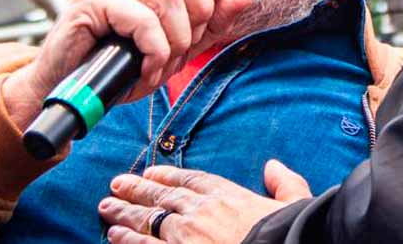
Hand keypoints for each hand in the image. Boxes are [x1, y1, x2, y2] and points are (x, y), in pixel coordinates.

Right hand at [2, 0, 256, 129]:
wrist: (71, 90)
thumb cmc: (122, 62)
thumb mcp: (178, 41)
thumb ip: (213, 18)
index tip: (212, 2)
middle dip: (198, 14)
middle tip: (184, 47)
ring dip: (175, 42)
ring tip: (161, 64)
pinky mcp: (90, 0)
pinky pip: (144, 20)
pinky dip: (155, 52)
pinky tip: (145, 69)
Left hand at [99, 160, 312, 242]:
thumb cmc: (287, 233)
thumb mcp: (295, 203)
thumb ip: (284, 183)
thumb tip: (273, 166)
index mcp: (228, 196)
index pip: (192, 180)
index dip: (170, 174)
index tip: (152, 171)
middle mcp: (201, 211)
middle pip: (162, 196)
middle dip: (137, 190)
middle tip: (116, 183)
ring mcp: (184, 236)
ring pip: (147, 220)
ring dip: (125, 213)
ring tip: (107, 207)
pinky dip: (127, 240)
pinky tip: (113, 236)